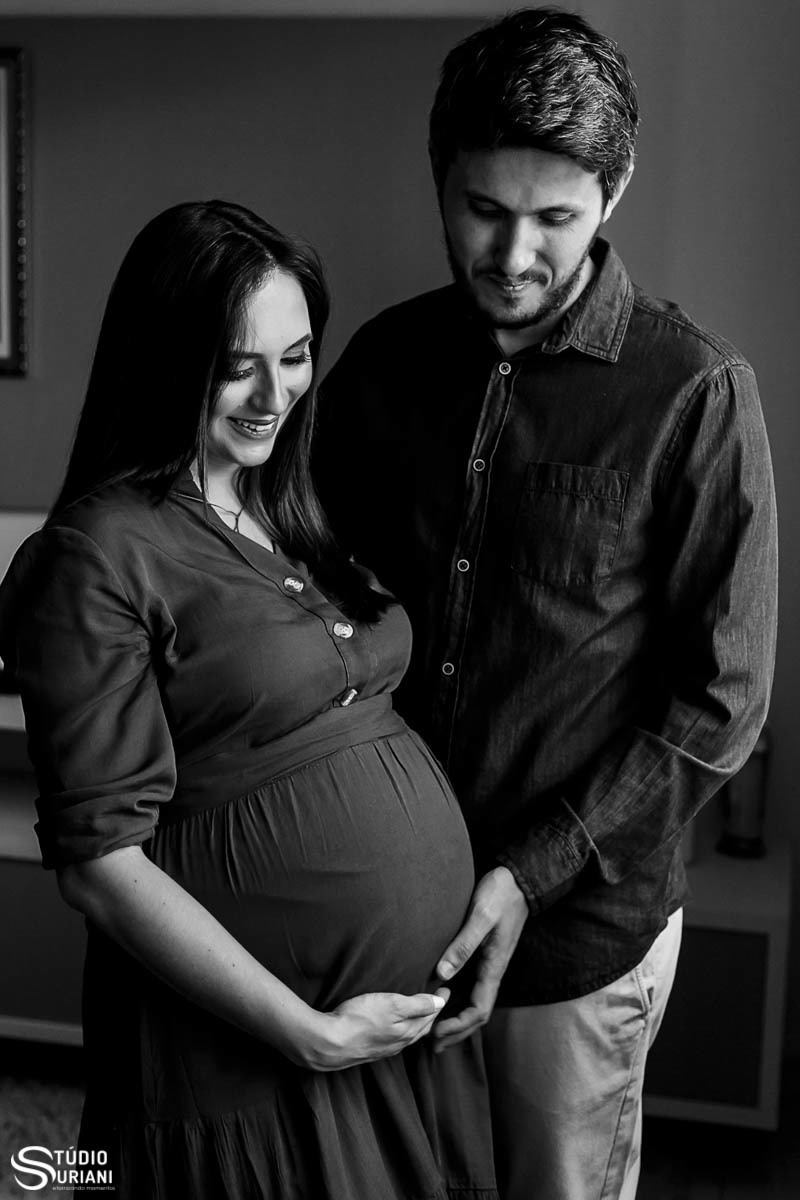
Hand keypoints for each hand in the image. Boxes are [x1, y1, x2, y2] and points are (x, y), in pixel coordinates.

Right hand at [299, 988, 450, 1071]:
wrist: (329, 1043)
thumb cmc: (360, 1019)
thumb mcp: (392, 1005)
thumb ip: (418, 1004)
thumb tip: (440, 1002)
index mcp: (408, 1032)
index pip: (431, 1015)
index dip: (440, 1001)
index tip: (446, 988)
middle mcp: (399, 1043)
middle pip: (422, 1027)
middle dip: (432, 1013)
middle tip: (438, 999)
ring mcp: (384, 1048)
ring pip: (408, 1034)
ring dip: (418, 1022)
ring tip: (421, 1010)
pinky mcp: (370, 1049)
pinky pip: (394, 1038)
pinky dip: (402, 1029)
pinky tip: (395, 1024)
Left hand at [432, 866, 527, 1051]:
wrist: (519, 878)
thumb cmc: (501, 894)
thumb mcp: (480, 917)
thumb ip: (463, 945)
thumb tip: (442, 975)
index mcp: (494, 966)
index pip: (479, 1010)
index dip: (459, 1027)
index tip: (436, 1033)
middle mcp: (493, 970)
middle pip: (477, 1013)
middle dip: (457, 1032)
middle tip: (432, 1044)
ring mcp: (490, 963)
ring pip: (474, 1001)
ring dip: (457, 1018)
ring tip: (434, 1028)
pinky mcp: (485, 954)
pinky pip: (472, 985)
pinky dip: (458, 999)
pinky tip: (442, 997)